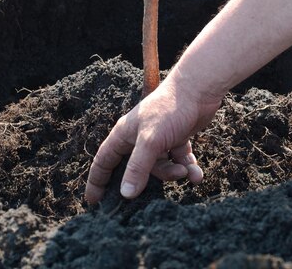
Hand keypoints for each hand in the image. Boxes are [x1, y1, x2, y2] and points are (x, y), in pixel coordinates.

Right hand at [85, 77, 220, 203]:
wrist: (198, 90)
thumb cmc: (169, 110)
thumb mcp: (150, 141)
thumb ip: (137, 168)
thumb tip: (125, 194)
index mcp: (124, 135)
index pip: (103, 161)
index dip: (97, 181)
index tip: (93, 202)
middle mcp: (138, 137)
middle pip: (136, 168)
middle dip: (149, 180)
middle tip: (153, 197)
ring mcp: (158, 138)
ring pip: (161, 166)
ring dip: (174, 172)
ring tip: (187, 171)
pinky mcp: (177, 138)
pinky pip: (178, 160)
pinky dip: (188, 167)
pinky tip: (197, 174)